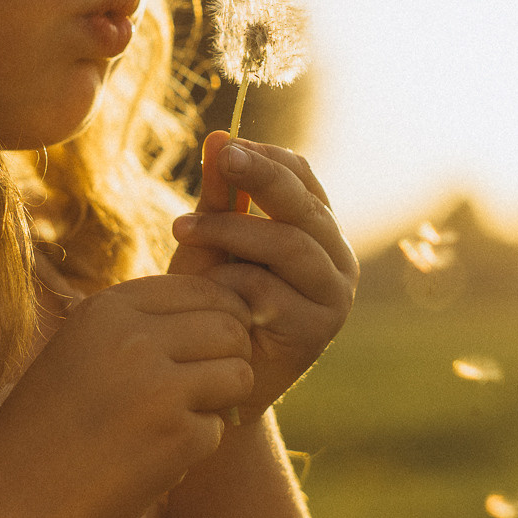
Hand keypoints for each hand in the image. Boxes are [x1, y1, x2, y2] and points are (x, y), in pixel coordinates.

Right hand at [0, 272, 256, 517]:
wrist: (16, 503)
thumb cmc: (48, 427)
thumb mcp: (79, 351)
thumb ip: (137, 326)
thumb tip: (224, 310)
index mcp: (107, 310)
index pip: (199, 289)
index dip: (219, 315)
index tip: (211, 344)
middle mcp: (134, 339)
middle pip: (229, 326)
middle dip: (229, 356)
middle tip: (206, 386)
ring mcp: (158, 387)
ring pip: (239, 373)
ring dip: (224, 398)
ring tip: (184, 416)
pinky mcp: (177, 437)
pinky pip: (219, 428)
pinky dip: (196, 445)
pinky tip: (155, 456)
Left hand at [168, 130, 357, 416]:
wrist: (205, 382)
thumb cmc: (207, 304)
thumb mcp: (211, 241)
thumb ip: (220, 196)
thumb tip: (220, 135)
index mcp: (317, 229)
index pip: (303, 177)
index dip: (267, 157)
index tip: (226, 146)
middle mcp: (337, 260)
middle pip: (304, 205)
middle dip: (262, 177)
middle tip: (223, 159)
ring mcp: (334, 297)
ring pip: (290, 245)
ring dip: (233, 230)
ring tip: (181, 229)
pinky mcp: (317, 331)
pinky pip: (272, 291)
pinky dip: (231, 284)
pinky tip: (204, 292)